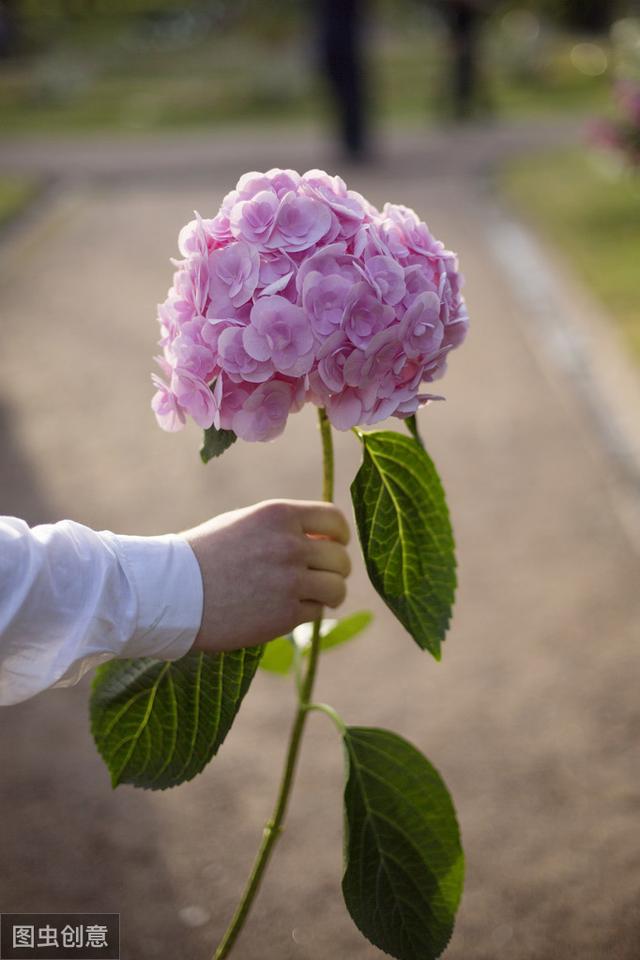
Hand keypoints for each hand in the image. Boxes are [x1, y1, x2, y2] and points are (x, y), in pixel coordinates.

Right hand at [182, 499, 350, 653]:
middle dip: (335, 569)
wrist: (171, 592)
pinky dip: (307, 614)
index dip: (339, 535)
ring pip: (336, 588)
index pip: (334, 520)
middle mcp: (289, 545)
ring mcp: (289, 581)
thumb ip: (283, 528)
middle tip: (322, 578)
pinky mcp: (284, 615)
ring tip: (316, 598)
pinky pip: (316, 613)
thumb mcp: (244, 523)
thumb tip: (324, 541)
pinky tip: (288, 611)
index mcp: (278, 515)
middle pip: (340, 558)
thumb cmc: (204, 555)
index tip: (335, 546)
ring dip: (330, 595)